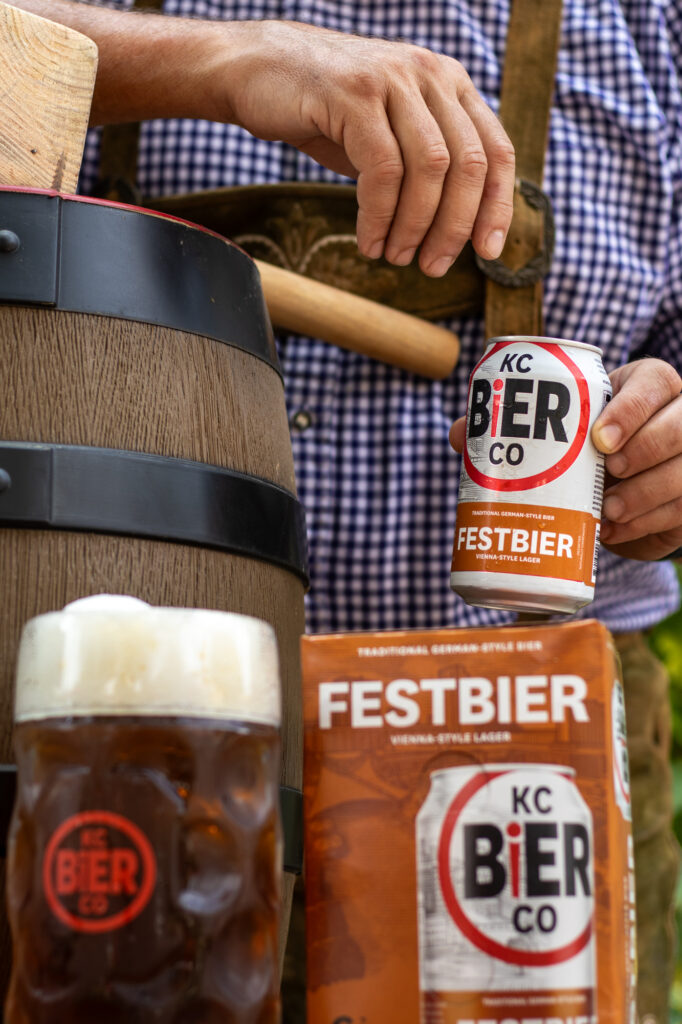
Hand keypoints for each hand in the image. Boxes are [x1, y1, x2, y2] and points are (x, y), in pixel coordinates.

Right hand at [217, 21, 514, 275]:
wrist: (255, 71)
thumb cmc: (324, 112)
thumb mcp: (389, 134)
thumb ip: (424, 165)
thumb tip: (456, 227)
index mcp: (449, 82)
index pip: (496, 150)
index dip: (497, 207)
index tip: (486, 252)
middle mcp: (429, 74)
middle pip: (468, 165)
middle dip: (453, 227)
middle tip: (431, 266)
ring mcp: (393, 79)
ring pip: (429, 169)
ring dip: (415, 226)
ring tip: (395, 256)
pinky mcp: (355, 94)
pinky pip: (383, 171)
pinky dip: (379, 216)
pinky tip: (369, 242)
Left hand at [448, 357, 681, 560]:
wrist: (621, 477)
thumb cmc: (582, 441)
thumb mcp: (559, 424)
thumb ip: (511, 425)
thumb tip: (459, 436)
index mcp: (647, 385)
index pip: (655, 382)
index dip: (632, 410)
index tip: (599, 439)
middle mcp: (679, 415)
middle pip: (679, 430)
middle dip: (643, 455)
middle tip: (606, 477)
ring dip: (645, 497)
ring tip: (607, 513)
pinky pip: (681, 512)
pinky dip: (648, 525)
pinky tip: (617, 532)